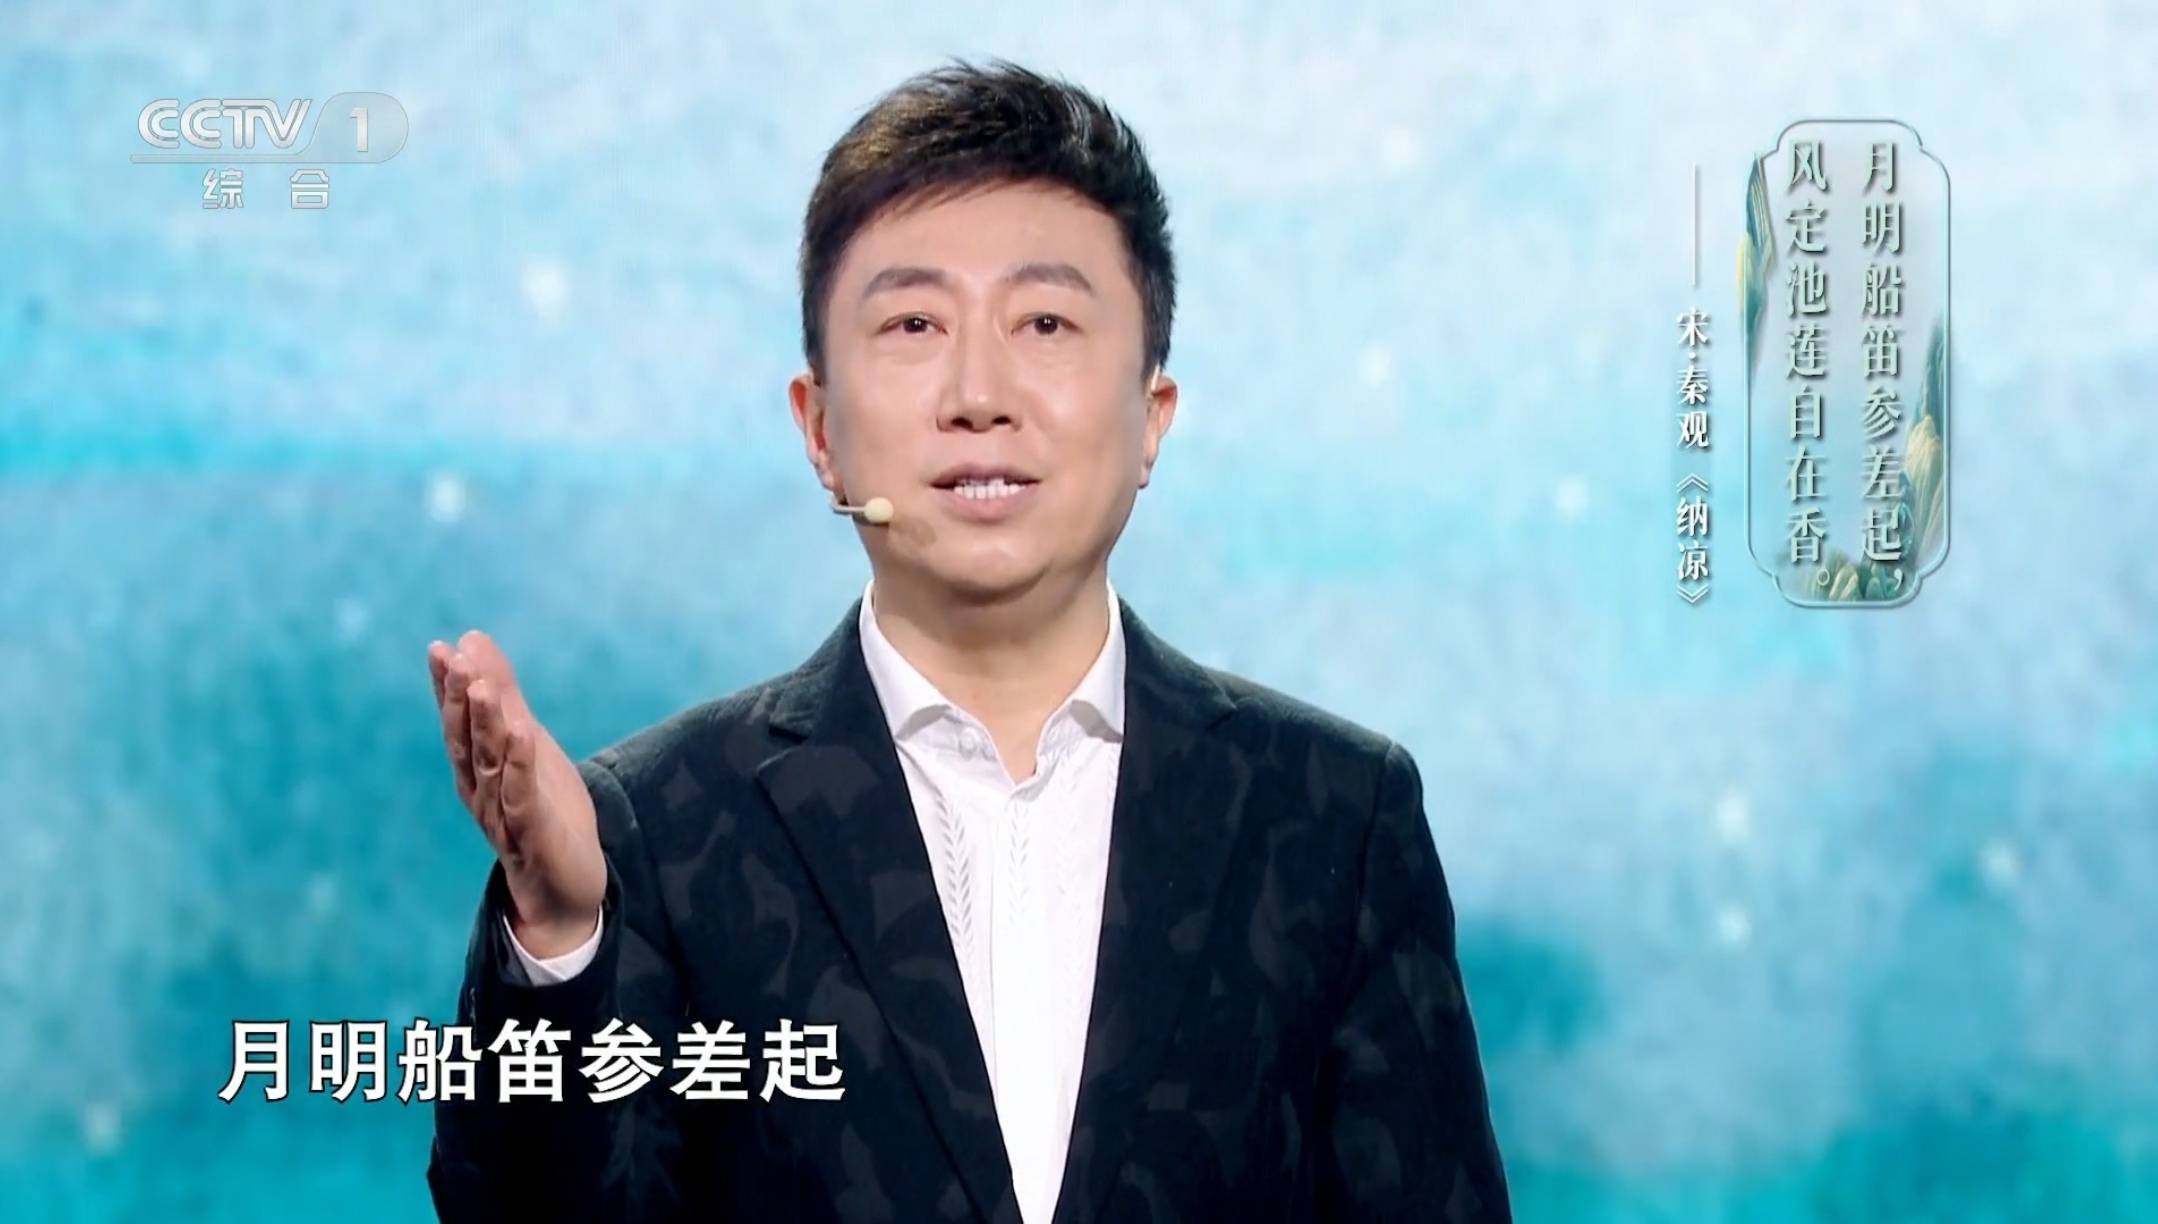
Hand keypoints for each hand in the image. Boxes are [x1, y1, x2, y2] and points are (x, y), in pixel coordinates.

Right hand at [428, 630, 604, 957]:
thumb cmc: (543, 810)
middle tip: (453, 659)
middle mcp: (481, 790)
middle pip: (466, 741)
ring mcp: (504, 815)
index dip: (448, 688)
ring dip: (484, 726)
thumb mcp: (526, 742)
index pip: (458, 722)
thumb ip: (502, 696)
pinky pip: (522, 797)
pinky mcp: (532, 835)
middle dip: (459, 700)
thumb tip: (472, 640)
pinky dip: (520, 766)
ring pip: (490, 765)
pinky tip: (521, 735)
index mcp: (477, 768)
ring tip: (483, 686)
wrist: (564, 888)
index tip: (439, 649)